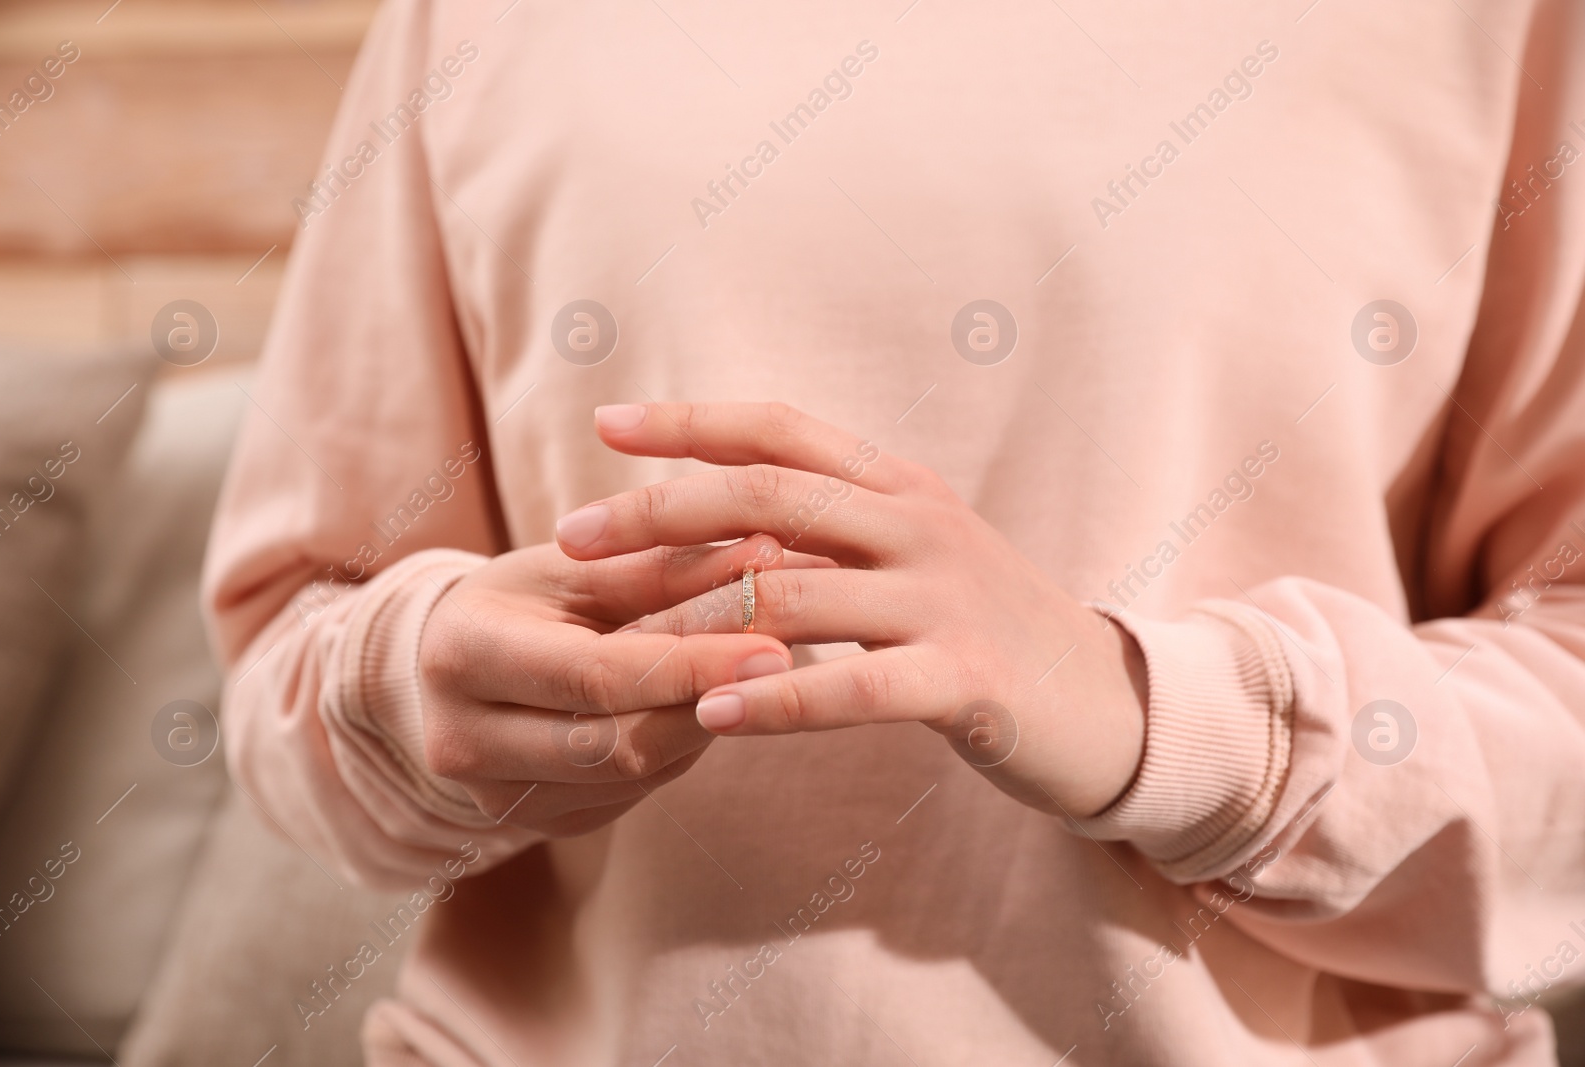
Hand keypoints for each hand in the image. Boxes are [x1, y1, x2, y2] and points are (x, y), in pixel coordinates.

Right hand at [418, 536, 793, 837]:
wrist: (450, 664)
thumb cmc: (524, 599)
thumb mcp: (579, 565)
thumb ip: (668, 566)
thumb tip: (767, 551)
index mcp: (464, 654)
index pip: (597, 676)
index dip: (691, 666)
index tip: (773, 647)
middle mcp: (463, 739)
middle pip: (615, 742)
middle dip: (707, 703)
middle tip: (785, 666)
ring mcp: (494, 797)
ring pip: (631, 774)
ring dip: (698, 725)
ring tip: (745, 674)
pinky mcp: (532, 826)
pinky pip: (628, 793)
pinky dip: (674, 749)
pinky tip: (697, 708)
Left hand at [553, 402, 1147, 818]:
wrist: (1107, 702)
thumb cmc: (984, 628)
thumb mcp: (912, 557)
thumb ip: (829, 532)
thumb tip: (718, 517)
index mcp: (897, 485)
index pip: (780, 431)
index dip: (691, 422)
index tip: (607, 423)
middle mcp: (916, 523)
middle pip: (766, 496)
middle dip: (660, 510)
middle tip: (573, 533)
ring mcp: (943, 598)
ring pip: (795, 590)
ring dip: (695, 617)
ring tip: (619, 646)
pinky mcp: (964, 679)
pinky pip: (852, 686)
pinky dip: (775, 699)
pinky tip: (711, 713)